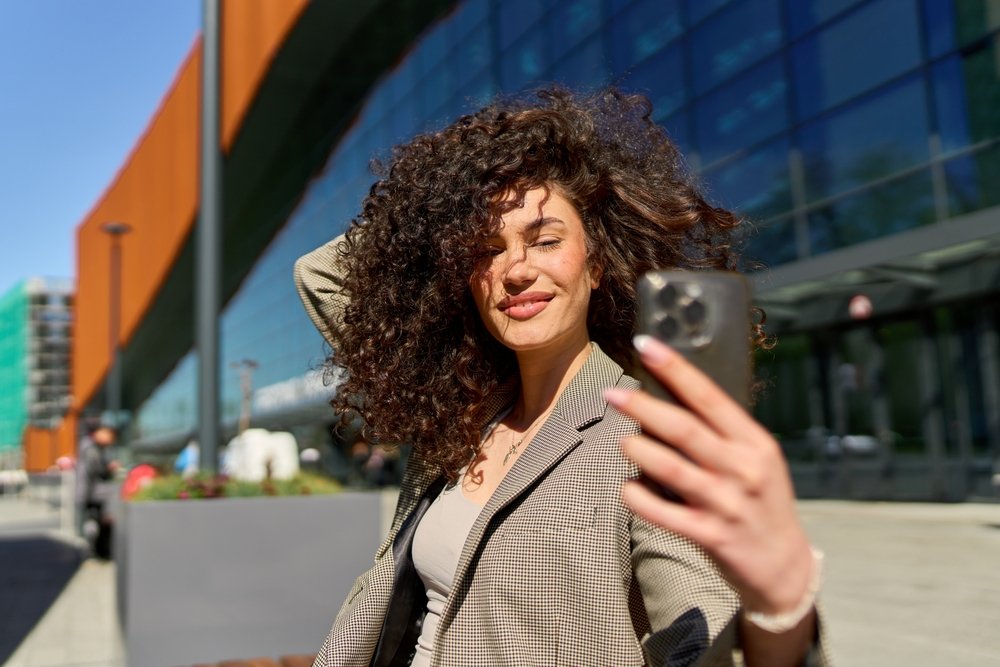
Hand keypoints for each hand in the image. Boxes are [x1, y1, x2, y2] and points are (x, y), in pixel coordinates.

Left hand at [604, 335, 814, 617]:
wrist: (784, 566)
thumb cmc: (762, 503)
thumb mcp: (757, 460)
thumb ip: (722, 433)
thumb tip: (669, 397)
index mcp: (754, 442)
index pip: (709, 397)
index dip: (675, 369)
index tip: (645, 345)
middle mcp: (742, 469)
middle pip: (684, 429)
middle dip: (643, 407)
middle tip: (613, 393)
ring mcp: (726, 503)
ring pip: (671, 468)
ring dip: (639, 451)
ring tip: (624, 442)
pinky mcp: (709, 535)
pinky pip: (663, 513)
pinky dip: (638, 497)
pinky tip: (628, 488)